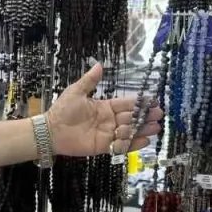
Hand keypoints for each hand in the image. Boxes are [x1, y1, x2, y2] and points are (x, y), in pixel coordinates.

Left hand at [45, 65, 164, 156]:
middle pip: (131, 118)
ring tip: (156, 128)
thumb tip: (99, 65)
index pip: (126, 104)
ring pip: (128, 132)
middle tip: (159, 116)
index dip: (139, 103)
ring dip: (142, 130)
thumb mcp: (76, 92)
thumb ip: (89, 80)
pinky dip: (132, 144)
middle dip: (145, 117)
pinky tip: (144, 141)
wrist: (51, 130)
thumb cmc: (62, 110)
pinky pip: (120, 146)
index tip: (153, 102)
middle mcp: (108, 120)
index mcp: (104, 107)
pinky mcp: (103, 146)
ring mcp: (107, 134)